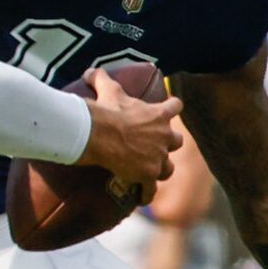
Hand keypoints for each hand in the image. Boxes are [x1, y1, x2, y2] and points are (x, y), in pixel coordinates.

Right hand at [76, 70, 182, 192]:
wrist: (102, 134)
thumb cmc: (108, 110)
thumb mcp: (108, 90)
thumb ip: (102, 79)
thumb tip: (90, 70)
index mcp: (159, 115)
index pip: (175, 106)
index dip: (172, 108)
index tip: (169, 109)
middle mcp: (164, 137)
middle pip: (177, 141)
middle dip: (169, 143)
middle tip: (157, 145)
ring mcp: (158, 158)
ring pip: (168, 168)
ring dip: (161, 169)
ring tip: (151, 173)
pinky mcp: (148, 175)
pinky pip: (151, 189)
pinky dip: (146, 193)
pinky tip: (141, 198)